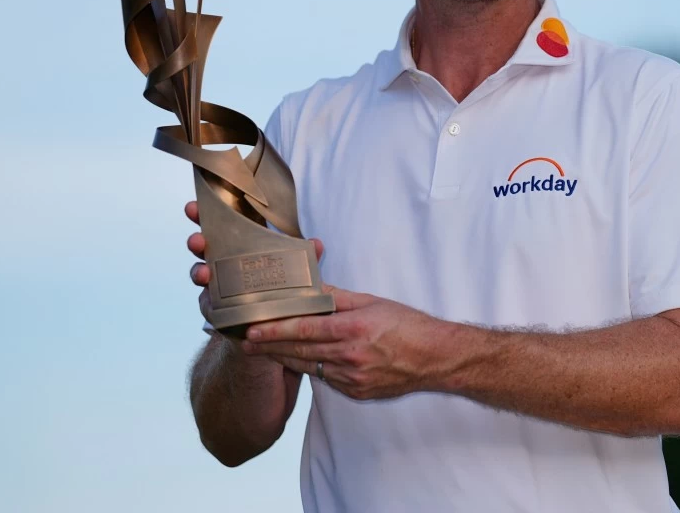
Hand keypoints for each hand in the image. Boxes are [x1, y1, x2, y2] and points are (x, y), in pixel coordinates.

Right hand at [186, 200, 324, 322]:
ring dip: (198, 272)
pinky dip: (207, 303)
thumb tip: (316, 243)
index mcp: (239, 246)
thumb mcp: (296, 270)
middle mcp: (223, 263)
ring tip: (204, 273)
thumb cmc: (280, 289)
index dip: (205, 215)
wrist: (274, 325)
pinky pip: (207, 305)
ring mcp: (217, 286)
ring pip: (201, 275)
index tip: (194, 206)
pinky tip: (210, 301)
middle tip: (198, 240)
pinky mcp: (217, 310)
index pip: (221, 226)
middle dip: (196, 241)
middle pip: (204, 248)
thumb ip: (306, 258)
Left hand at [240, 289, 455, 400]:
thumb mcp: (374, 302)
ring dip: (283, 358)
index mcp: (354, 330)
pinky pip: (325, 378)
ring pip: (308, 366)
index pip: (305, 329)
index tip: (252, 328)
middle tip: (244, 339)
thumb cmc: (409, 326)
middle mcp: (350, 356)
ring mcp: (352, 378)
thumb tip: (312, 288)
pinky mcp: (356, 391)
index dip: (275, 330)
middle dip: (269, 345)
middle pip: (299, 351)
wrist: (435, 358)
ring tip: (261, 349)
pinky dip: (310, 367)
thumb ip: (339, 298)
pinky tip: (296, 360)